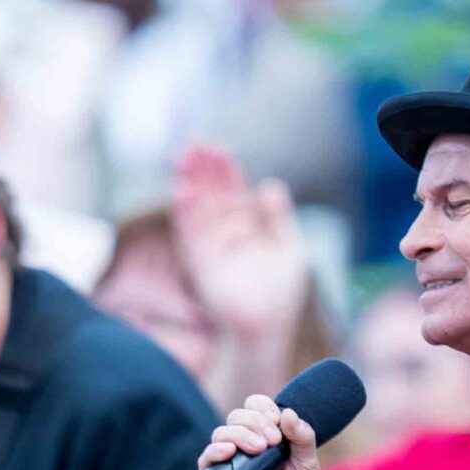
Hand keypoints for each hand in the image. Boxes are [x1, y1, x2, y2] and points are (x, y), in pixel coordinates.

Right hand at [172, 144, 311, 348]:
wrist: (267, 327)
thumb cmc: (282, 294)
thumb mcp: (289, 249)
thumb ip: (280, 218)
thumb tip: (270, 184)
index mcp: (247, 228)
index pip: (233, 191)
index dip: (225, 170)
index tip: (216, 147)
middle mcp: (225, 234)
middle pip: (210, 194)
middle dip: (203, 170)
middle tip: (195, 142)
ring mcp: (210, 248)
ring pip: (197, 209)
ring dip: (190, 183)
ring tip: (184, 157)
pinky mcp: (200, 264)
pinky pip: (189, 234)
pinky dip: (184, 213)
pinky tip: (180, 190)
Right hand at [201, 394, 322, 469]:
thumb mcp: (308, 467)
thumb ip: (303, 438)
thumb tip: (288, 413)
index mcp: (267, 439)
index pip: (256, 408)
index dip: (264, 408)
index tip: (278, 423)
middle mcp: (245, 448)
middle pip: (237, 416)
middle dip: (255, 422)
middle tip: (272, 441)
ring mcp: (230, 464)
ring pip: (221, 433)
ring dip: (240, 434)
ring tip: (258, 449)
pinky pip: (206, 459)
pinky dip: (216, 451)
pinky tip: (229, 452)